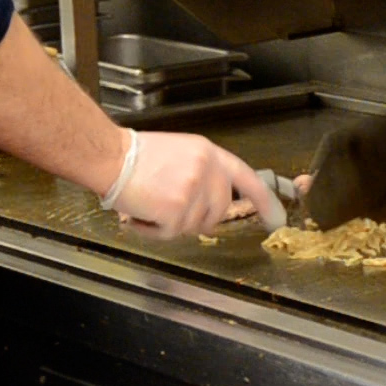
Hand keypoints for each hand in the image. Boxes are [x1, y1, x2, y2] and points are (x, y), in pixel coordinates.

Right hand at [103, 131, 282, 240]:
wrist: (110, 157)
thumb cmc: (136, 155)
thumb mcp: (181, 152)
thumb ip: (204, 173)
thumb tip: (215, 202)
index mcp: (210, 154)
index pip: (247, 178)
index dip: (264, 201)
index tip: (275, 217)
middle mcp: (207, 171)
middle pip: (218, 211)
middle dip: (197, 216)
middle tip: (169, 205)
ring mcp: (193, 191)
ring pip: (193, 226)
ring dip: (171, 223)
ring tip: (151, 202)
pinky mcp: (177, 210)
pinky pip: (171, 234)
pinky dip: (154, 230)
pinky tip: (142, 212)